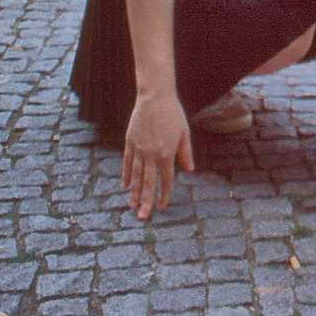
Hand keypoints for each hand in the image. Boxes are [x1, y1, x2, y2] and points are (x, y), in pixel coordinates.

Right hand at [122, 92, 193, 219]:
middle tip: (143, 218)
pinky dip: (126, 174)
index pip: (165, 180)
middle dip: (146, 201)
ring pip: (136, 175)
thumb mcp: (184, 133)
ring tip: (132, 206)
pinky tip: (125, 185)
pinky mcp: (130, 142)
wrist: (155, 97)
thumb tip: (190, 170)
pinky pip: (127, 162)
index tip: (162, 207)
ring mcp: (138, 149)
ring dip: (134, 192)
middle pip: (148, 183)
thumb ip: (185, 153)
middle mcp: (150, 154)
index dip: (164, 195)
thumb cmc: (173, 114)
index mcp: (166, 153)